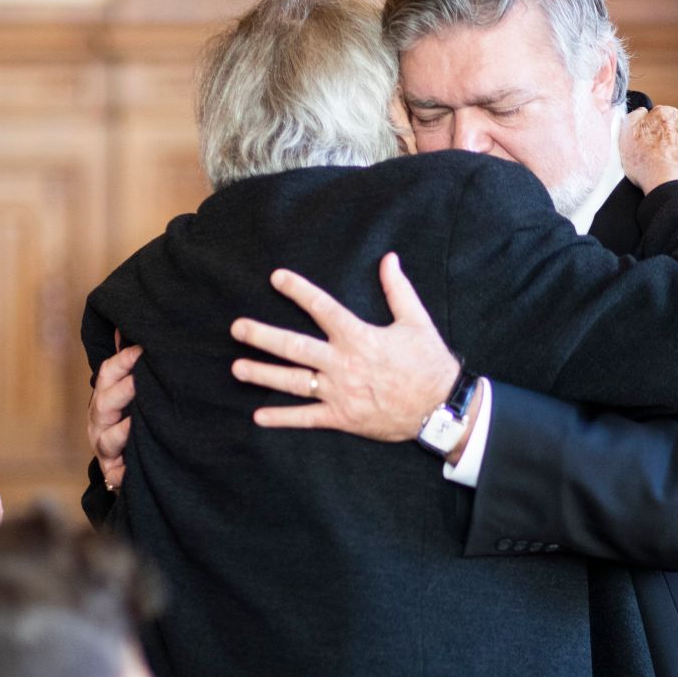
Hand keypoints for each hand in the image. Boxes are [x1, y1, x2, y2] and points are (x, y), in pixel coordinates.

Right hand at [89, 343, 141, 489]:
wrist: (122, 463)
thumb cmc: (127, 416)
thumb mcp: (125, 388)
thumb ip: (126, 360)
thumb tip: (125, 326)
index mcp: (103, 397)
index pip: (107, 374)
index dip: (123, 361)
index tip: (143, 349)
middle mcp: (99, 421)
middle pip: (104, 404)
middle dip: (122, 391)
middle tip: (141, 380)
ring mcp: (103, 448)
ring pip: (107, 439)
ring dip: (122, 432)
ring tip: (137, 423)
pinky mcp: (113, 473)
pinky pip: (116, 474)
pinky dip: (122, 472)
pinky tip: (133, 465)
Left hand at [230, 252, 458, 440]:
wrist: (440, 407)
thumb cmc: (428, 363)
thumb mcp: (416, 321)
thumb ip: (398, 289)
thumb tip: (389, 258)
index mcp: (358, 336)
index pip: (321, 308)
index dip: (298, 290)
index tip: (276, 278)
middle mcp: (342, 364)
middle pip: (295, 347)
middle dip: (263, 336)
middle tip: (237, 328)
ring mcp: (339, 392)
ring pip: (293, 381)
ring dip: (263, 374)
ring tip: (237, 368)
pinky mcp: (342, 417)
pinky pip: (307, 418)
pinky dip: (282, 418)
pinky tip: (259, 416)